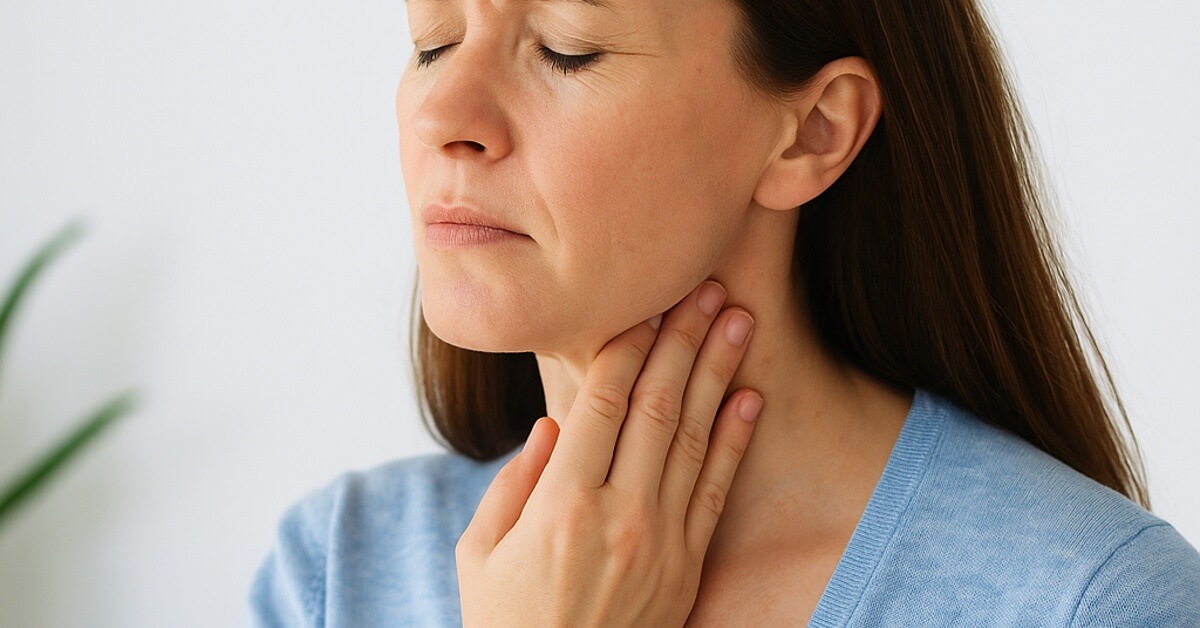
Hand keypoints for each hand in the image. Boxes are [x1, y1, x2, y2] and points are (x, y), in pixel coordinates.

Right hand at [456, 280, 761, 627]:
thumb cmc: (505, 623)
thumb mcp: (479, 554)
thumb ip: (513, 484)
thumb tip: (554, 426)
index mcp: (560, 505)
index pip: (601, 402)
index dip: (626, 345)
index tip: (643, 302)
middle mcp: (618, 515)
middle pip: (655, 405)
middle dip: (683, 339)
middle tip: (707, 287)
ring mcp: (661, 541)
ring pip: (692, 437)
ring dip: (717, 373)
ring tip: (737, 320)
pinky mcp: (687, 566)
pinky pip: (715, 490)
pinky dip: (734, 441)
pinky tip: (749, 398)